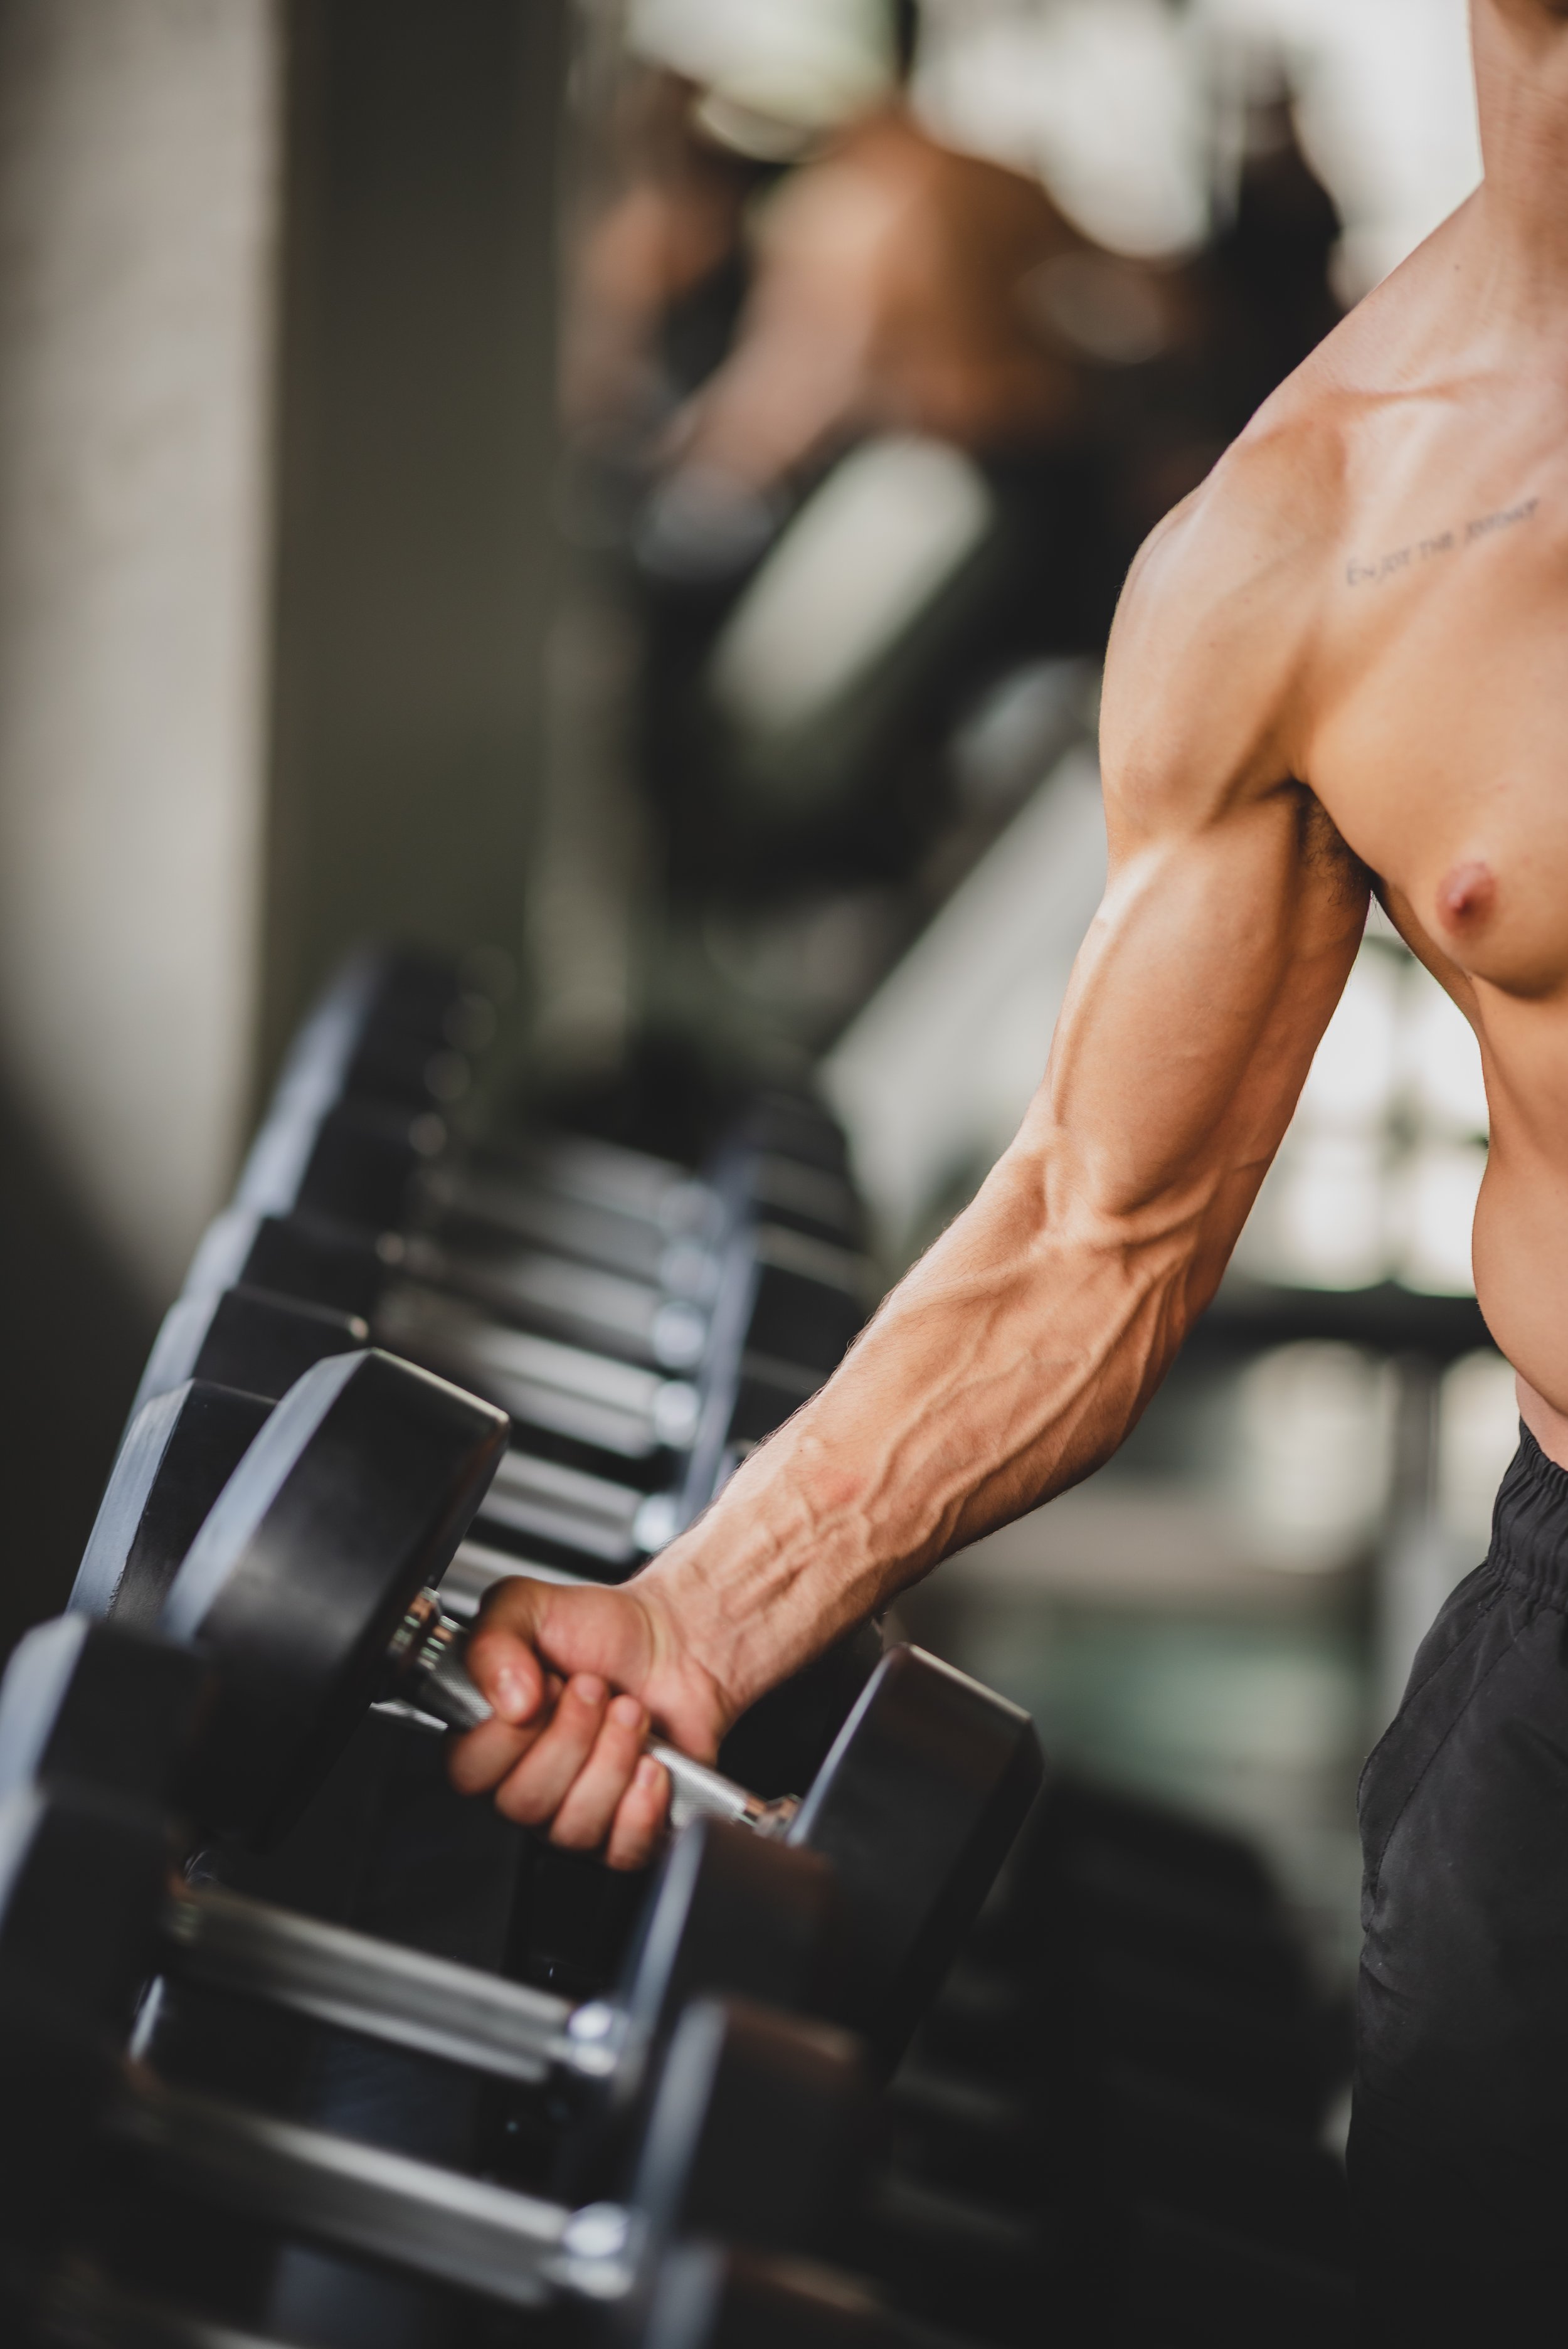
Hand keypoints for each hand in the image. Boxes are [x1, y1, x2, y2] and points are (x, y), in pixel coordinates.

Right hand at [447, 1574, 732, 1869]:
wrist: (673, 1643)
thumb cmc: (599, 1630)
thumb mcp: (527, 1606)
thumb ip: (492, 1641)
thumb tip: (507, 1699)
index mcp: (488, 1738)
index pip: (469, 1771)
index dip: (512, 1732)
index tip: (548, 1685)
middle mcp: (524, 1784)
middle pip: (523, 1802)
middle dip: (573, 1735)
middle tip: (596, 1690)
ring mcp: (573, 1814)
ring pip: (573, 1827)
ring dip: (613, 1757)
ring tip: (630, 1712)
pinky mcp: (625, 1832)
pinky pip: (622, 1851)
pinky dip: (643, 1804)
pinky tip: (652, 1762)